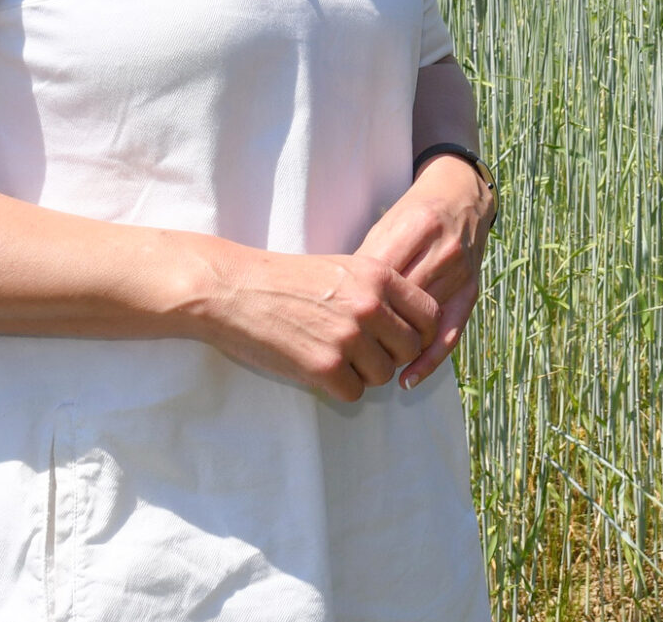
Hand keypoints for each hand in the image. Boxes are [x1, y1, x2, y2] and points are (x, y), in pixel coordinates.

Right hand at [186, 242, 441, 402]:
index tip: (400, 340)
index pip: (429, 316)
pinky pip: (354, 392)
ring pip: (383, 375)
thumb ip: (378, 292)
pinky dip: (339, 388)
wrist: (234, 290)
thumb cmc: (285, 280)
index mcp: (379, 277)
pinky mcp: (325, 367)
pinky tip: (318, 370)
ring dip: (364, 375)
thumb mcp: (342, 268)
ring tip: (335, 359)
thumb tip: (408, 325)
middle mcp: (370, 305)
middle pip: (410, 350)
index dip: (419, 333)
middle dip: (391, 357)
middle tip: (363, 354)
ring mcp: (349, 337)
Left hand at [357, 155, 494, 388]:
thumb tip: (338, 301)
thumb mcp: (385, 226)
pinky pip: (451, 334)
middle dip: (372, 328)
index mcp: (417, 228)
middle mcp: (443, 252)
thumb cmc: (414, 213)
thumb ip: (366, 262)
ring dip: (395, 347)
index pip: (380, 276)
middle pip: (401, 303)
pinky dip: (429, 361)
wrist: (462, 199)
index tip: (331, 323)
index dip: (355, 303)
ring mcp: (460, 274)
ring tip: (365, 369)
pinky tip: (408, 378)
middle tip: (343, 349)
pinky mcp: (471, 292)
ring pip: (423, 322)